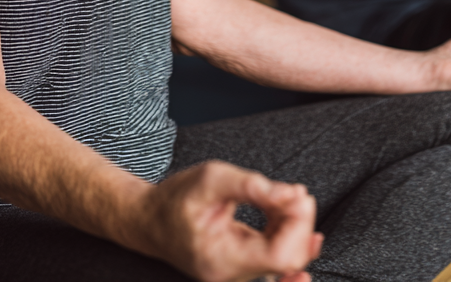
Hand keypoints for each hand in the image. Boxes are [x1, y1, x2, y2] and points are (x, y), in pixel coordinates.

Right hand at [143, 161, 321, 281]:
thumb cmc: (176, 199)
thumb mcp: (212, 178)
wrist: (149, 221)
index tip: (297, 194)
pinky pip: (276, 257)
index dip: (298, 225)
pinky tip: (289, 211)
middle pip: (289, 261)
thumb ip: (251, 186)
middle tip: (296, 192)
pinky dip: (287, 232)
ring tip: (287, 196)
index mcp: (223, 258)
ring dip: (296, 227)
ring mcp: (237, 275)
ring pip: (287, 260)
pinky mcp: (242, 266)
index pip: (280, 256)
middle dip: (302, 224)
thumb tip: (291, 195)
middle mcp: (232, 275)